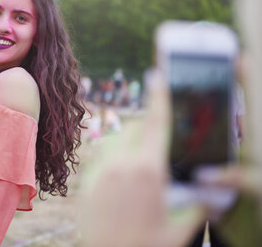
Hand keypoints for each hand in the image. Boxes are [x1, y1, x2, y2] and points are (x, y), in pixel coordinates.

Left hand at [81, 71, 206, 246]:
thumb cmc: (146, 246)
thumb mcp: (180, 228)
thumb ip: (200, 206)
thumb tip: (219, 193)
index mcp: (148, 170)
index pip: (156, 123)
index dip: (159, 96)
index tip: (157, 74)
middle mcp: (121, 165)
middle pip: (135, 126)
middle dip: (147, 127)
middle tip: (158, 146)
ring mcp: (99, 171)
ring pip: (115, 138)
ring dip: (128, 140)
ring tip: (139, 163)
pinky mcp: (85, 181)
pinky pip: (100, 155)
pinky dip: (112, 156)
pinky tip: (120, 178)